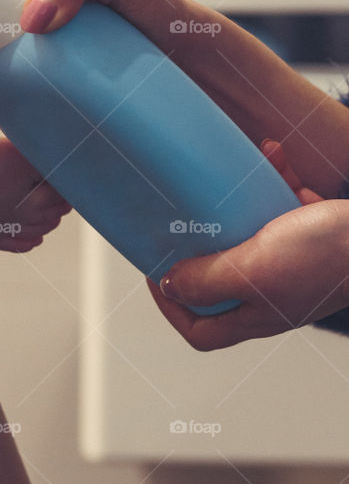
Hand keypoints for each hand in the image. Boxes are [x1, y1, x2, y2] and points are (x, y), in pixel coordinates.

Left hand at [151, 140, 348, 347]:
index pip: (200, 330)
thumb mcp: (252, 269)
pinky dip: (274, 179)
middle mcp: (272, 293)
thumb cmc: (328, 256)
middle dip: (198, 246)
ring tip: (225, 176)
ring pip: (247, 236)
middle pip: (218, 280)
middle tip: (181, 217)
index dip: (171, 308)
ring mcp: (293, 263)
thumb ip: (207, 280)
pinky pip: (281, 205)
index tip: (155, 272)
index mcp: (256, 312)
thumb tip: (169, 286)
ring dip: (234, 202)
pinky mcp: (312, 232)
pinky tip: (272, 154)